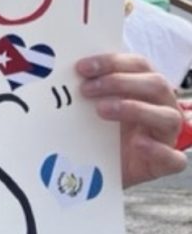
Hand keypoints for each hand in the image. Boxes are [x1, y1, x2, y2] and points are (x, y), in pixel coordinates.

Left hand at [76, 53, 186, 186]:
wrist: (99, 171)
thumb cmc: (98, 133)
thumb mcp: (90, 110)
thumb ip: (85, 93)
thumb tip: (59, 78)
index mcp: (146, 88)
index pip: (138, 65)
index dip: (112, 62)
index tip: (82, 67)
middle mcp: (162, 107)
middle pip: (156, 84)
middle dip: (119, 82)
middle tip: (85, 89)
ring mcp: (166, 136)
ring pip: (168, 117)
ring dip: (135, 109)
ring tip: (101, 110)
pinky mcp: (166, 163)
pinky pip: (173, 158)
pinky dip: (157, 150)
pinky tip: (138, 144)